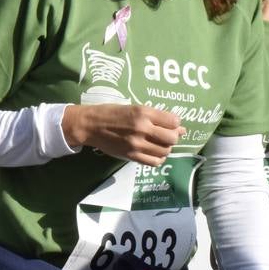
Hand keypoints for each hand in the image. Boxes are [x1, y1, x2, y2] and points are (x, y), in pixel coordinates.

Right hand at [61, 104, 184, 165]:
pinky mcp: (132, 156)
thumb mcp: (133, 107)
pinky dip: (158, 158)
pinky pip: (155, 162)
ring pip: (165, 151)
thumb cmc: (110, 112)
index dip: (175, 123)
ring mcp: (137, 144)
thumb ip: (154, 116)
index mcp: (142, 112)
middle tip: (166, 134)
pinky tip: (153, 152)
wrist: (90, 125)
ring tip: (158, 143)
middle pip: (172, 138)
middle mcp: (142, 128)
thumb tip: (178, 126)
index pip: (173, 121)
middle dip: (173, 136)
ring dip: (165, 147)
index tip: (170, 124)